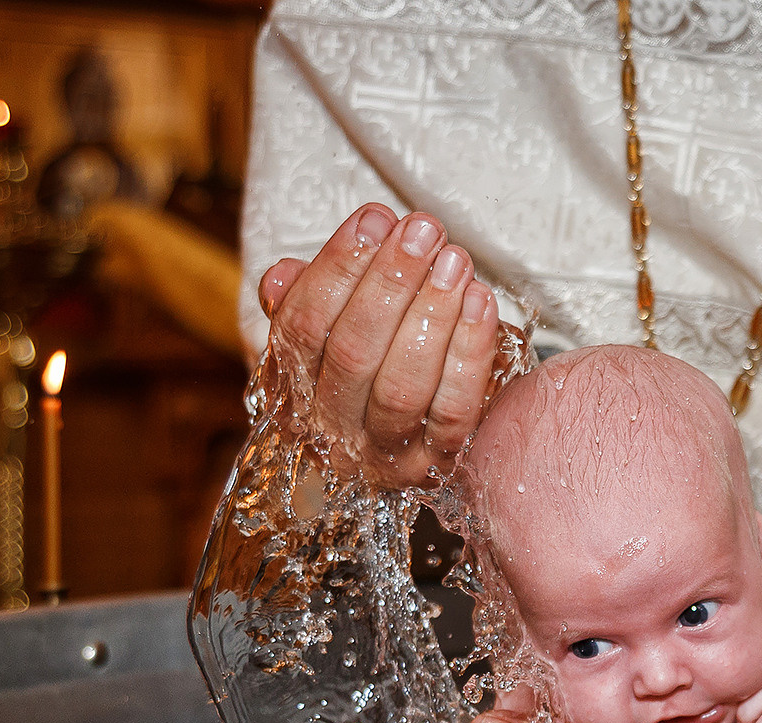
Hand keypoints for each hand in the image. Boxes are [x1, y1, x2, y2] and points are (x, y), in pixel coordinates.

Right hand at [257, 204, 502, 487]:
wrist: (412, 437)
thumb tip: (282, 276)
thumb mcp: (322, 331)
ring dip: (432, 315)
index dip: (338, 268)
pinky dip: (468, 352)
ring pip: (402, 386)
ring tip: (454, 260)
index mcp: (290, 391)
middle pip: (353, 354)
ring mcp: (384, 456)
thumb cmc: (364, 363)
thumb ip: (301, 299)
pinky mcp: (437, 465)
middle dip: (391, 283)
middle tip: (423, 231)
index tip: (375, 219)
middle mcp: (329, 432)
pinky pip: (453, 410)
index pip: (301, 327)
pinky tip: (480, 302)